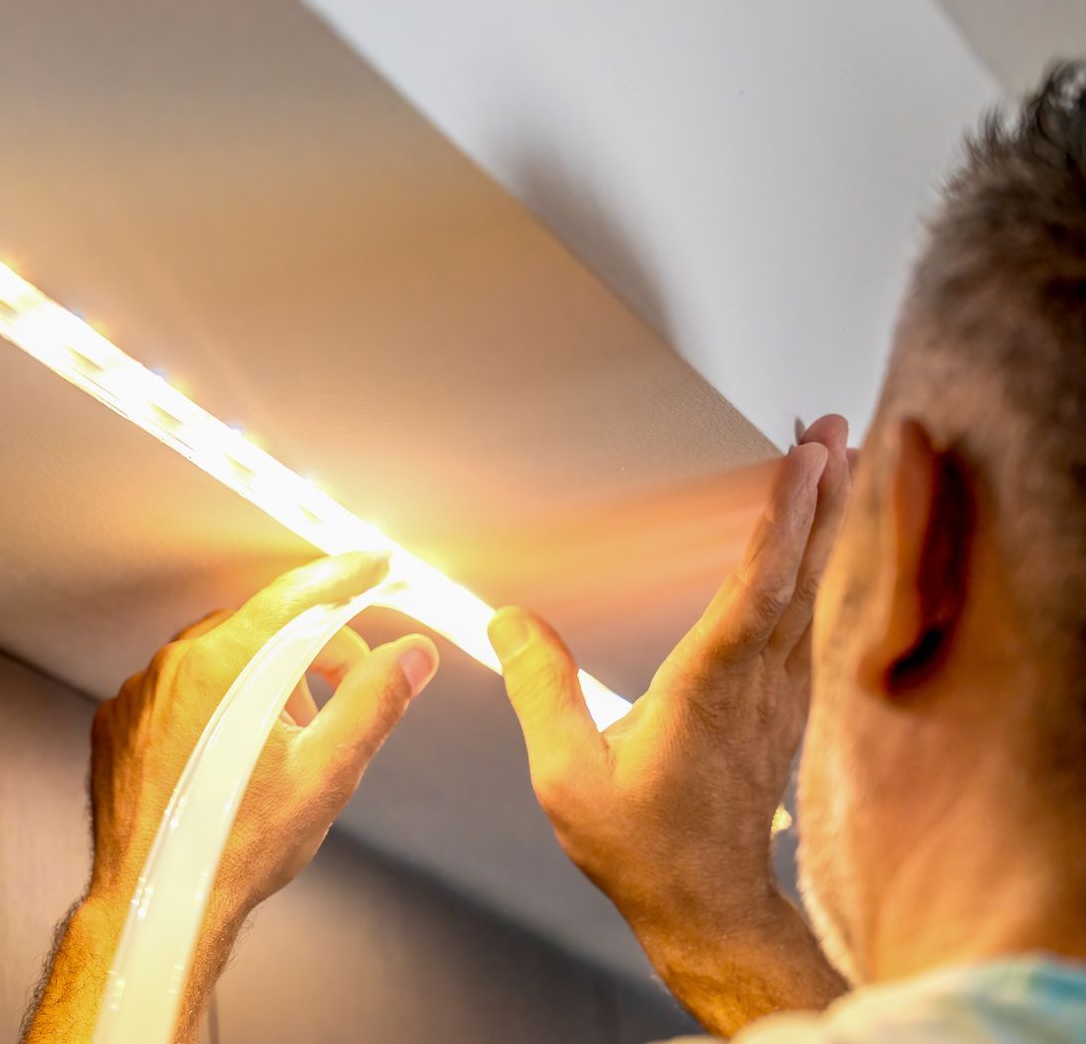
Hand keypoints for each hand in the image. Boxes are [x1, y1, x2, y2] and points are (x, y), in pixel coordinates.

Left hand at [26, 552, 439, 1041]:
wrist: (157, 905)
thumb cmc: (234, 852)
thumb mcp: (327, 775)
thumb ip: (374, 703)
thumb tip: (411, 657)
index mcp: (224, 668)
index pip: (295, 598)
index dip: (344, 577)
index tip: (375, 566)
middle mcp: (172, 667)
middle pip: (259, 628)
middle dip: (311, 649)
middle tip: (347, 689)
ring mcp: (138, 694)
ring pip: (217, 659)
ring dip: (262, 680)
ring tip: (290, 739)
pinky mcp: (117, 723)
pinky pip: (176, 690)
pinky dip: (213, 705)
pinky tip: (235, 755)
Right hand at [489, 416, 853, 1033]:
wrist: (710, 908)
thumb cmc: (642, 848)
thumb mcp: (566, 774)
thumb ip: (539, 689)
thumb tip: (507, 619)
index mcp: (710, 688)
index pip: (758, 586)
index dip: (784, 517)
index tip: (804, 457)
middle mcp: (757, 682)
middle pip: (801, 571)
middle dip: (819, 494)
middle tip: (828, 428)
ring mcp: (779, 695)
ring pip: (811, 590)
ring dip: (822, 521)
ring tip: (828, 459)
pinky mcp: (781, 706)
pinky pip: (805, 616)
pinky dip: (811, 564)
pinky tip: (809, 543)